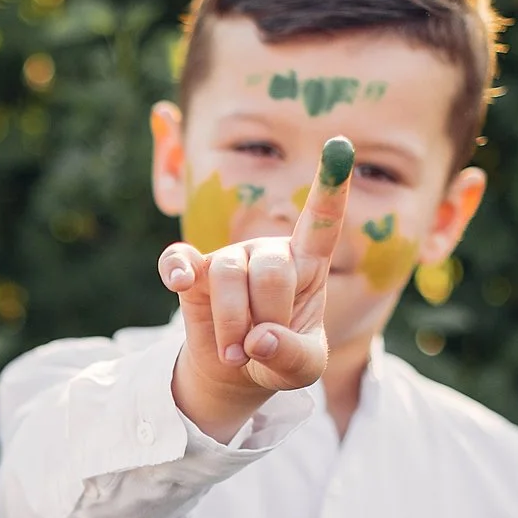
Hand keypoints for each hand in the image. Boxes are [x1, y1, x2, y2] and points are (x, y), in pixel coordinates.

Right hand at [162, 136, 353, 436]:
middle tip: (260, 348)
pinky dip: (178, 268)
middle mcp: (268, 250)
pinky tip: (182, 281)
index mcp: (308, 262)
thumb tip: (258, 339)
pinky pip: (179, 259)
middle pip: (271, 269)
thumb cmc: (278, 358)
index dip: (330, 188)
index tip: (339, 146)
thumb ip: (292, 356)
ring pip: (231, 276)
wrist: (234, 371)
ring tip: (235, 354)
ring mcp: (229, 258)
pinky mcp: (192, 273)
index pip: (322, 221)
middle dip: (269, 317)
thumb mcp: (304, 369)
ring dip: (233, 325)